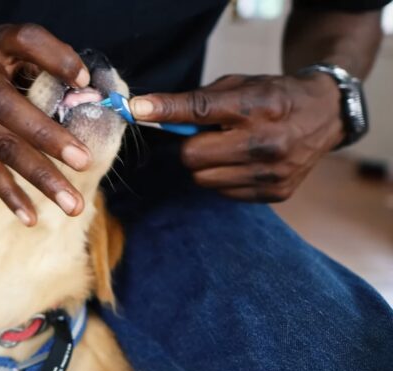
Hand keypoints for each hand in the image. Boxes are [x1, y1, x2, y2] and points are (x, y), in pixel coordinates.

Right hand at [0, 21, 91, 224]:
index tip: (82, 77)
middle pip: (10, 110)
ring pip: (3, 149)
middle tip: (84, 161)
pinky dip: (9, 195)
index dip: (54, 58)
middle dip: (47, 137)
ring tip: (72, 205)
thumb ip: (46, 56)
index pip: (24, 42)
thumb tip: (84, 85)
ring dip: (39, 178)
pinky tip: (31, 217)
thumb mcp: (11, 40)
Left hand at [128, 73, 344, 201]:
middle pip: (193, 156)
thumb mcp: (240, 85)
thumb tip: (147, 111)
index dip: (165, 110)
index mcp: (258, 106)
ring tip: (229, 148)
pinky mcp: (275, 193)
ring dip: (206, 165)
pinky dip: (224, 178)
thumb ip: (197, 101)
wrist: (325, 115)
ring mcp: (272, 172)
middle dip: (191, 146)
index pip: (199, 110)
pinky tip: (243, 162)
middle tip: (209, 135)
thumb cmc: (273, 96)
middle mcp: (267, 142)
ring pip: (203, 179)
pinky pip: (222, 192)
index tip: (138, 109)